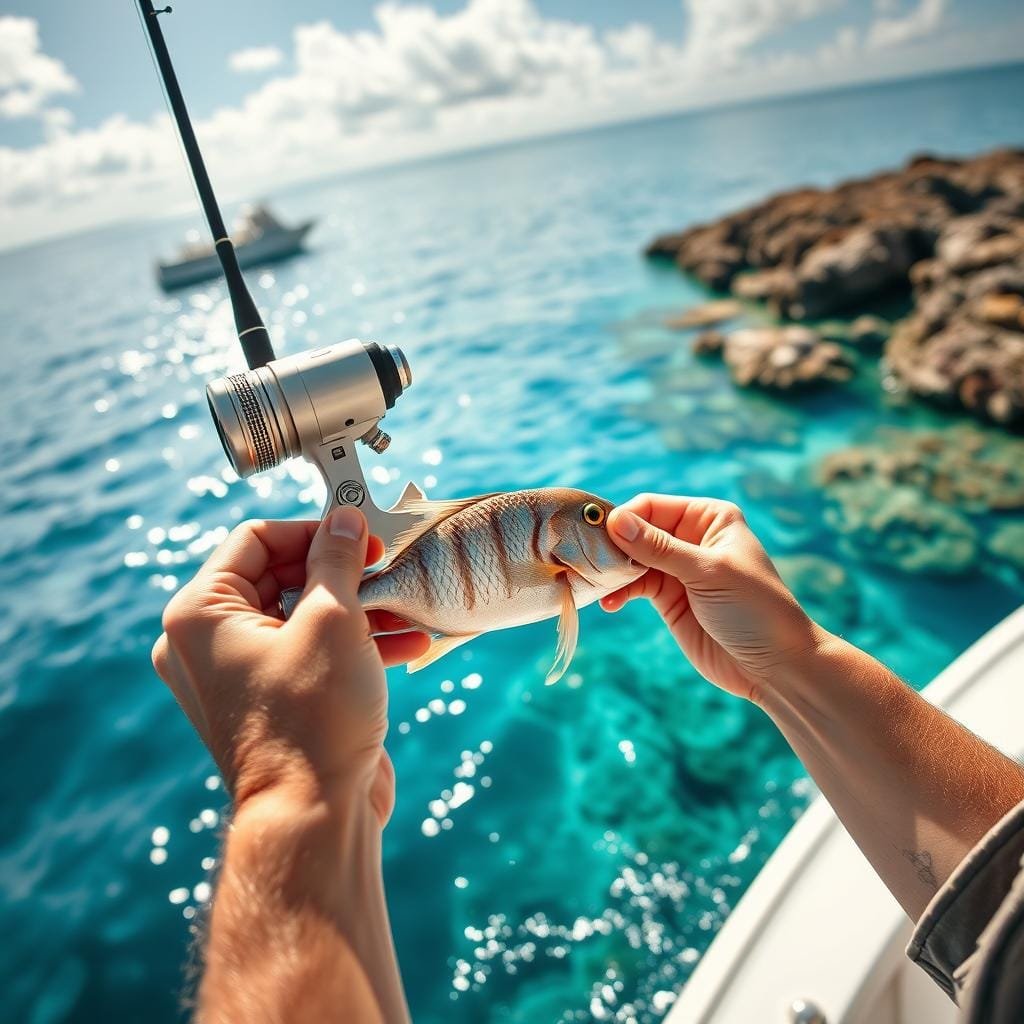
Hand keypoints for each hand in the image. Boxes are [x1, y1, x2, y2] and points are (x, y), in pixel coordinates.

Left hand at [151, 507, 429, 822]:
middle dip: (342, 571)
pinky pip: (310, 652)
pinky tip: (408, 641)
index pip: (256, 539)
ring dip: (359, 607)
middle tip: (387, 566)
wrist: (315, 816)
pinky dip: (353, 642)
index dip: (313, 530)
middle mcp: (209, 642)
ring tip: (408, 605)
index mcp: (200, 614)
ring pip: (302, 616)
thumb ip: (339, 560)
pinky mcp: (275, 700)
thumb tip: (345, 519)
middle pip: (281, 576)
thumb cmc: (313, 719)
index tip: (360, 535)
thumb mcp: (332, 620)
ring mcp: (241, 674)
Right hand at [602, 494, 819, 703]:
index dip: (624, 519)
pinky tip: (610, 603)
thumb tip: (616, 521)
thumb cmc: (755, 609)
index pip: (652, 506)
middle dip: (614, 545)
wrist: (775, 667)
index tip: (600, 538)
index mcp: (709, 517)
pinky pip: (635, 586)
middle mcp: (692, 537)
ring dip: (613, 571)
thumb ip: (659, 548)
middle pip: (637, 531)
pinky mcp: (669, 598)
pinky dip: (620, 592)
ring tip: (596, 585)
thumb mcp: (707, 573)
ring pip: (632, 559)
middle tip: (588, 562)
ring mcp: (678, 569)